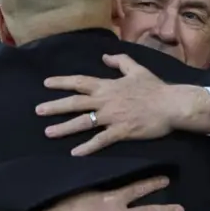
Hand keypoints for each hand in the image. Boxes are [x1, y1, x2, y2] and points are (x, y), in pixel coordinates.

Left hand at [36, 54, 176, 154]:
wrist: (171, 105)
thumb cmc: (155, 87)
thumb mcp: (136, 69)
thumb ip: (119, 61)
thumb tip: (104, 57)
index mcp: (108, 85)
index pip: (80, 81)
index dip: (62, 82)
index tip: (46, 83)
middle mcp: (106, 101)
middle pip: (75, 103)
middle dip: (55, 106)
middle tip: (38, 111)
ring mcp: (112, 117)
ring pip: (83, 122)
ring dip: (64, 128)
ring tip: (48, 132)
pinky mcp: (121, 131)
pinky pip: (101, 140)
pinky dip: (87, 147)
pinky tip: (75, 153)